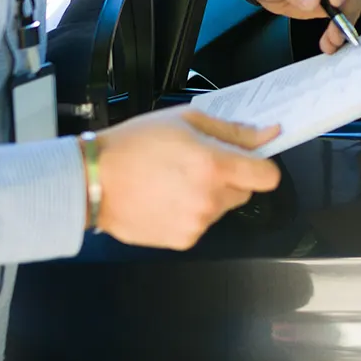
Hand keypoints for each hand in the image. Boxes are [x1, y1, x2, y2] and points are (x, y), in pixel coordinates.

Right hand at [90, 104, 280, 249]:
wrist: (93, 179)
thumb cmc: (135, 144)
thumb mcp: (185, 120)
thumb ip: (232, 130)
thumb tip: (268, 133)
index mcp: (216, 166)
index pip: (268, 176)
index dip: (260, 166)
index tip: (246, 160)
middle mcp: (211, 198)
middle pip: (244, 192)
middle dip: (229, 178)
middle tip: (197, 165)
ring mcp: (198, 223)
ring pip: (222, 208)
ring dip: (208, 196)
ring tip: (174, 181)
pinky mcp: (183, 240)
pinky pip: (201, 224)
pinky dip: (189, 213)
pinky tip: (165, 198)